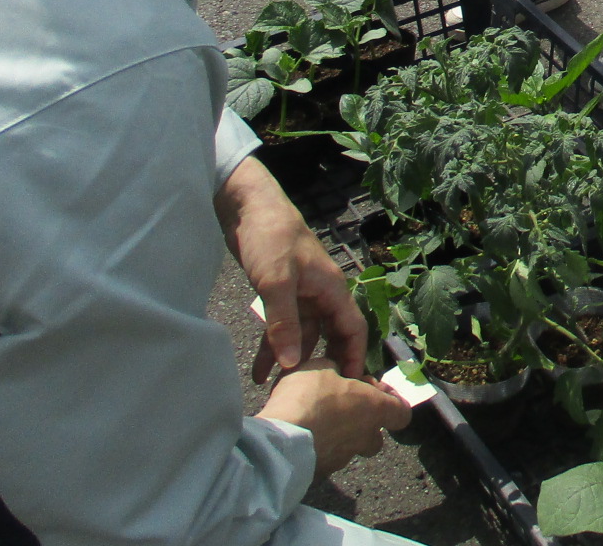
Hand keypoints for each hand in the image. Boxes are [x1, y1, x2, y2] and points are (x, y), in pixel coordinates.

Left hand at [215, 157, 365, 379]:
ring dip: (290, 359)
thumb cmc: (271, 238)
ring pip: (302, 335)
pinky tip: (258, 369)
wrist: (247, 208)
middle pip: (330, 335)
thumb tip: (293, 365)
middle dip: (323, 364)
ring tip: (276, 390)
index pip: (353, 328)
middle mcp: (321, 293)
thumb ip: (285, 324)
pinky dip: (273, 347)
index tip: (351, 387)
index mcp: (331, 288)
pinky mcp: (281, 294)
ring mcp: (301, 294)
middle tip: (313, 394)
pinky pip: (282, 327)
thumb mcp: (276, 283)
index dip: (354, 357)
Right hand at [258, 360, 411, 476]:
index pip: (402, 413)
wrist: (280, 442)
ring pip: (349, 449)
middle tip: (341, 409)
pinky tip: (299, 436)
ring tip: (313, 421)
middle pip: (376, 437)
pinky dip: (316, 449)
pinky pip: (325, 459)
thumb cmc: (309, 399)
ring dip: (338, 436)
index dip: (391, 402)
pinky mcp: (321, 474)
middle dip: (363, 424)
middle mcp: (365, 437)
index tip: (371, 390)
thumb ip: (335, 370)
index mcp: (375, 409)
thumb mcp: (321, 367)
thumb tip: (335, 375)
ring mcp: (343, 459)